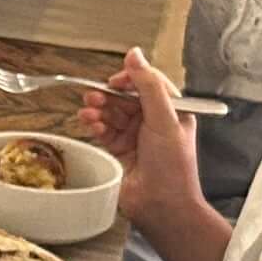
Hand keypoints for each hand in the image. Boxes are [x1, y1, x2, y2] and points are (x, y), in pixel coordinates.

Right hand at [73, 45, 204, 223]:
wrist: (162, 206)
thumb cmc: (173, 167)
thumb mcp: (164, 119)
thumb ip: (148, 85)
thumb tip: (135, 55)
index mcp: (172, 110)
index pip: (148, 83)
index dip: (130, 78)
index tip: (115, 80)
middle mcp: (153, 121)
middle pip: (124, 97)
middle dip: (108, 96)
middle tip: (93, 96)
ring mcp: (135, 136)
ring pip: (111, 113)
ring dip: (98, 110)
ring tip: (88, 112)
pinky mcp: (119, 150)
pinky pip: (103, 130)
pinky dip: (95, 125)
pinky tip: (90, 124)